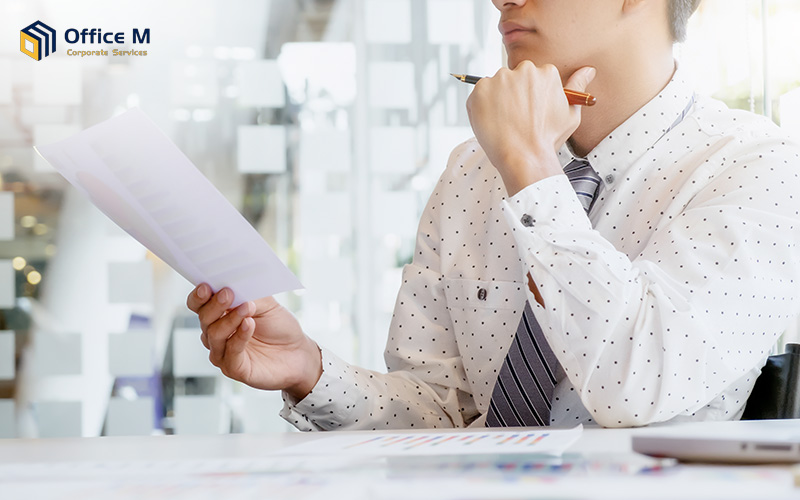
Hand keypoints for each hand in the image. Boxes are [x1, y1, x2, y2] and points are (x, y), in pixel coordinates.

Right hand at [186, 284, 322, 399]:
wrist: (298, 352)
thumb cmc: (279, 327)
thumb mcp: (266, 304)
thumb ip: (249, 294)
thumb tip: (233, 284)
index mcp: (219, 315)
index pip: (198, 305)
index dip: (199, 296)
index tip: (206, 286)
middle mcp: (216, 334)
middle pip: (204, 319)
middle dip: (215, 305)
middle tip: (228, 293)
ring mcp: (223, 353)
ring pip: (214, 335)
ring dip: (230, 319)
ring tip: (247, 307)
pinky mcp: (234, 369)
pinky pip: (230, 352)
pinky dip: (240, 336)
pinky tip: (249, 324)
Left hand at [466, 61, 595, 195]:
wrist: (524, 157)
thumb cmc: (548, 138)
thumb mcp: (570, 113)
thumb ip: (577, 86)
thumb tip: (589, 70)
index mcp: (546, 72)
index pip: (532, 78)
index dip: (528, 97)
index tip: (528, 112)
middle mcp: (523, 70)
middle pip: (514, 78)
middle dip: (513, 95)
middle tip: (515, 118)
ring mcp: (500, 78)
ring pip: (495, 86)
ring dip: (497, 100)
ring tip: (505, 123)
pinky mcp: (480, 89)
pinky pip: (479, 95)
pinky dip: (481, 107)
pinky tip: (492, 123)